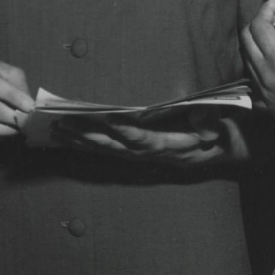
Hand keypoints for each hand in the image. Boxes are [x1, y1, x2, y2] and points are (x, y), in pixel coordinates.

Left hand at [51, 107, 227, 166]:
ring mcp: (140, 157)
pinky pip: (106, 151)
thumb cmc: (217, 133)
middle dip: (86, 136)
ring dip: (79, 141)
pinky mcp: (134, 155)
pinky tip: (68, 137)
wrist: (220, 153)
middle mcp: (149, 155)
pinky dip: (86, 144)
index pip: (140, 139)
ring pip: (104, 151)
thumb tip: (201, 119)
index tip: (102, 118)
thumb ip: (208, 122)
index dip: (121, 131)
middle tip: (62, 123)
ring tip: (55, 130)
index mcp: (168, 146)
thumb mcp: (218, 125)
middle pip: (112, 147)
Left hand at [240, 0, 274, 139]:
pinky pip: (254, 81)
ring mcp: (266, 94)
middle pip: (246, 40)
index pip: (258, 26)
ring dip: (259, 43)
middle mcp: (267, 78)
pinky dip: (259, 66)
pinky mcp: (271, 106)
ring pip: (248, 59)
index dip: (267, 8)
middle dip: (260, 22)